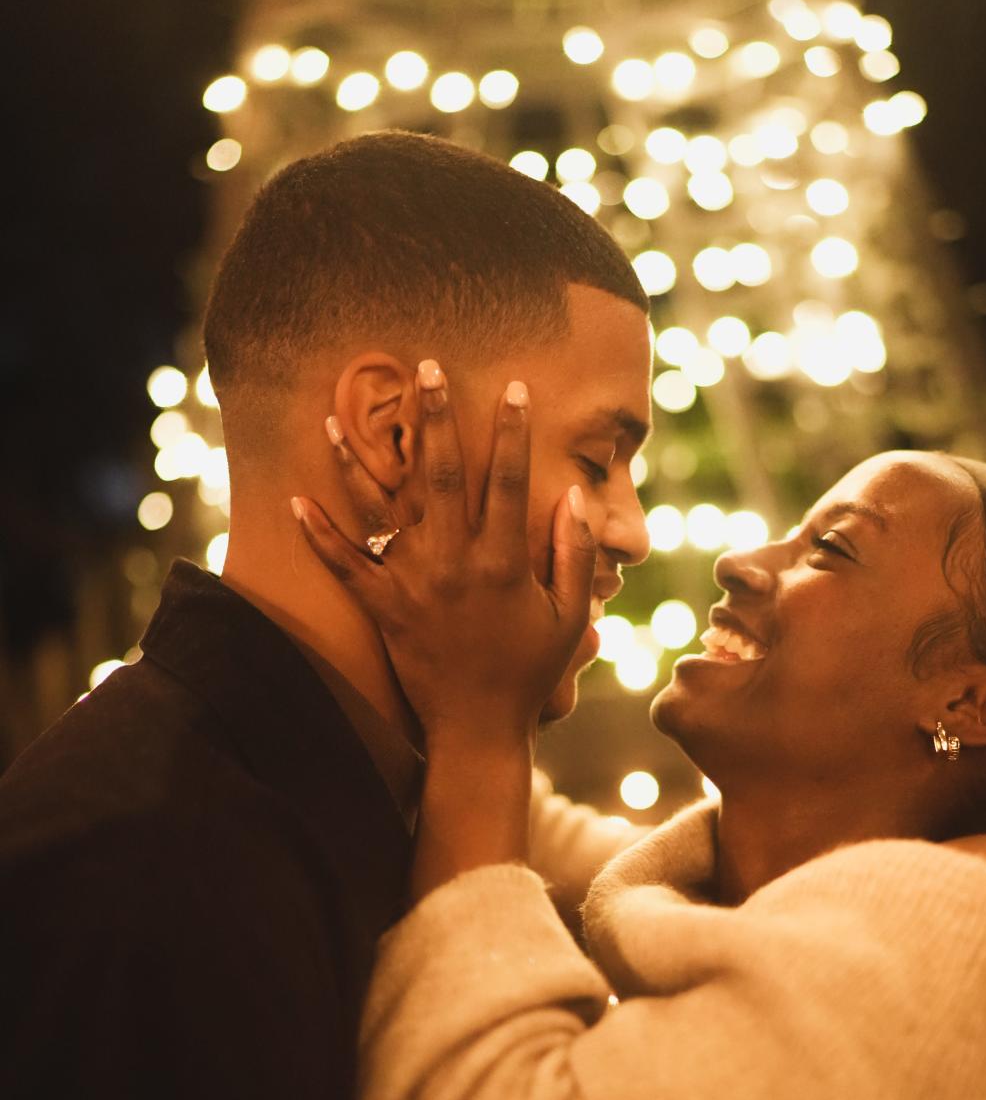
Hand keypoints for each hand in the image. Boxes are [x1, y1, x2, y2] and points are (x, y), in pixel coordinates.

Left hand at [292, 361, 595, 745]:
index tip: (514, 388)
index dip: (513, 431)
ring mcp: (413, 584)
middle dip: (436, 417)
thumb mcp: (568, 617)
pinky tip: (296, 499)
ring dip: (359, 459)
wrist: (478, 731)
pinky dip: (318, 533)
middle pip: (443, 474)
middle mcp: (454, 563)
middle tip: (428, 368)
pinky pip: (344, 565)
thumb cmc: (529, 674)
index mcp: (503, 561)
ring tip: (336, 414)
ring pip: (382, 509)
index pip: (509, 480)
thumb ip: (572, 554)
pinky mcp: (382, 608)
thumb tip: (575, 497)